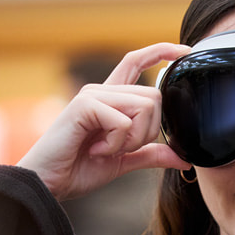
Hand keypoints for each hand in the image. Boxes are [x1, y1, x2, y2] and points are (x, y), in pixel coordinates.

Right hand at [17, 43, 191, 200]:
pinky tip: (96, 150)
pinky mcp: (84, 105)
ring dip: (133, 138)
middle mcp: (102, 91)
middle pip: (154, 96)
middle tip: (121, 149)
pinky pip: (123, 121)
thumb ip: (150, 154)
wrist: (49, 183)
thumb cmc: (78, 169)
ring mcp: (92, 95)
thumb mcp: (123, 162)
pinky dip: (117, 143)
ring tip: (107, 150)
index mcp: (111, 99)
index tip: (185, 51)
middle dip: (149, 131)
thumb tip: (183, 158)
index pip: (137, 62)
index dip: (161, 52)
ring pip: (145, 106)